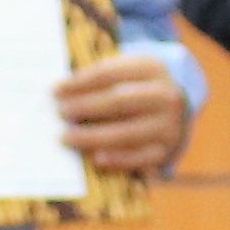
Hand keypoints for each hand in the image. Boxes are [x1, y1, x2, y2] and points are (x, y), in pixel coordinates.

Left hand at [53, 48, 193, 178]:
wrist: (173, 115)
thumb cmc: (135, 92)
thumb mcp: (126, 75)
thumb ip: (99, 80)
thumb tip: (60, 93)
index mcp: (152, 69)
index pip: (109, 73)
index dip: (80, 82)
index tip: (56, 90)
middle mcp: (165, 96)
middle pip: (118, 101)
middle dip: (85, 106)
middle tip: (61, 112)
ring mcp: (167, 125)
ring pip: (126, 132)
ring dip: (92, 136)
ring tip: (66, 137)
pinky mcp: (165, 150)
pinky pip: (138, 158)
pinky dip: (117, 160)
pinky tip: (96, 159)